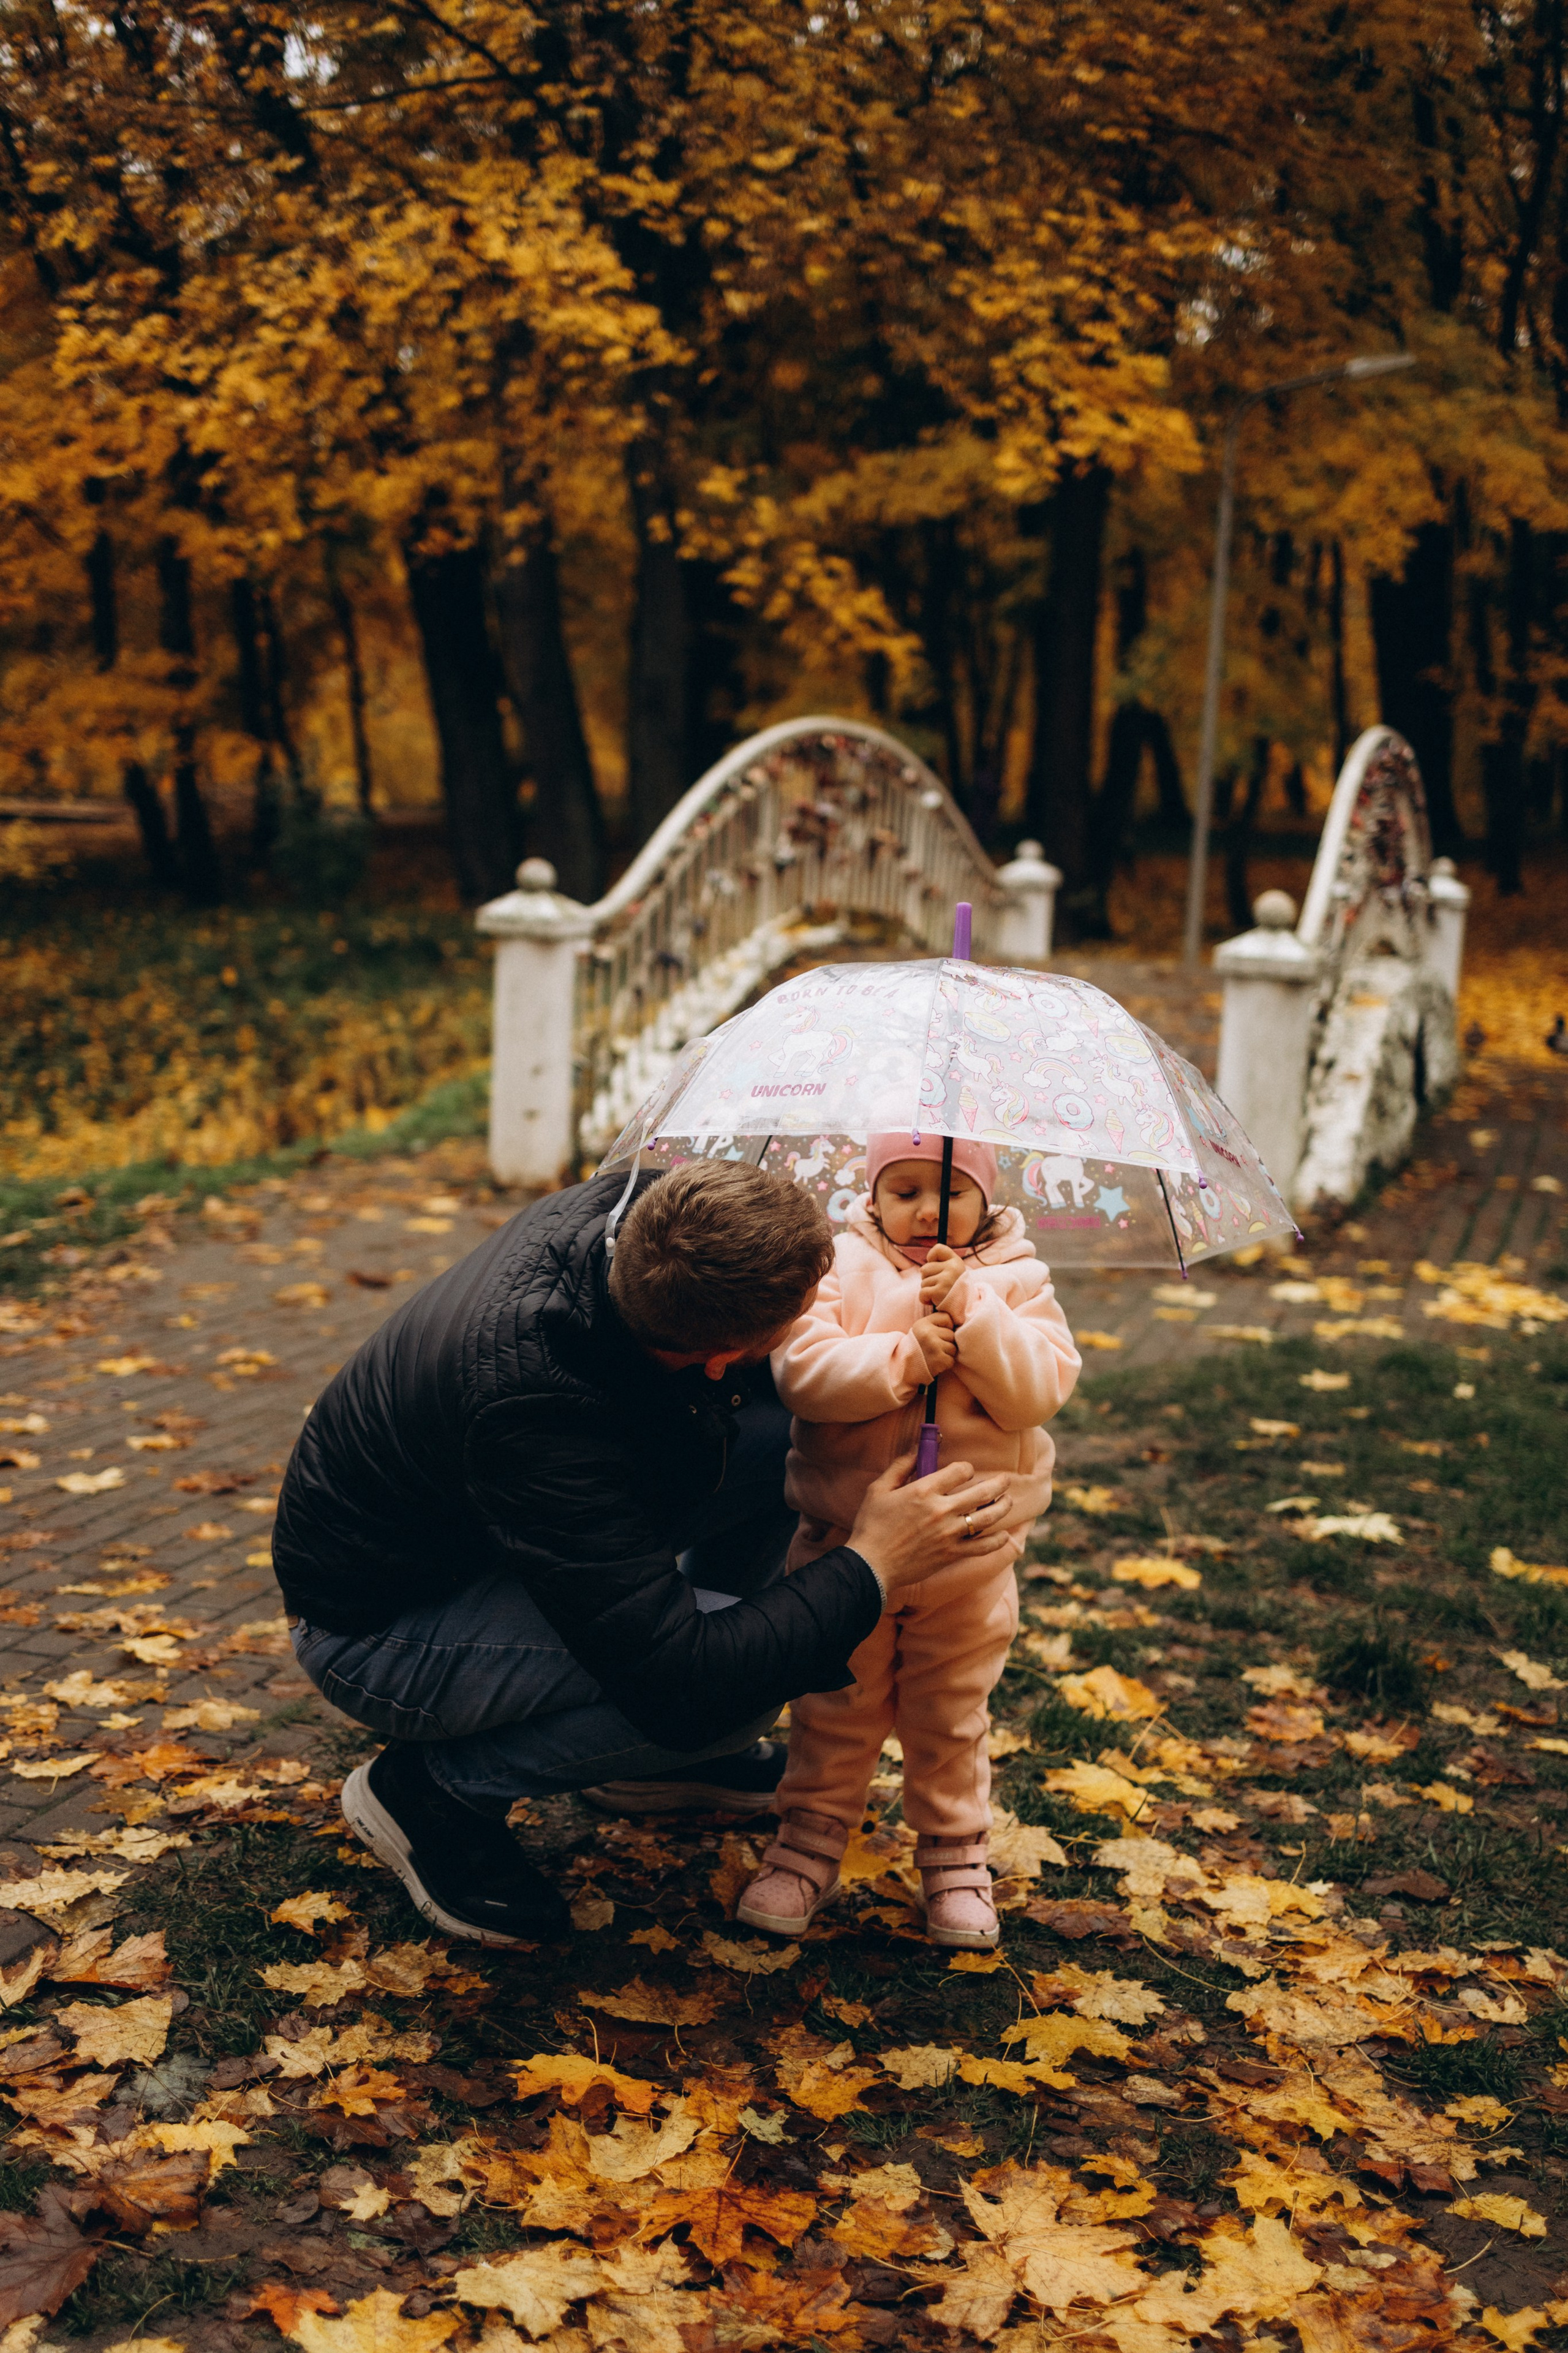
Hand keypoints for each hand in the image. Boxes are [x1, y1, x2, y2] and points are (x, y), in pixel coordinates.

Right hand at [847, 1454, 1012, 1594]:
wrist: (871, 1564)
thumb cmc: (871, 1525)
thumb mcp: (879, 1488)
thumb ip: (900, 1466)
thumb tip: (917, 1447)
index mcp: (924, 1490)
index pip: (960, 1470)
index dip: (966, 1468)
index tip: (965, 1471)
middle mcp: (941, 1510)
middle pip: (982, 1491)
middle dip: (999, 1483)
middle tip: (1006, 1480)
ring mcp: (949, 1533)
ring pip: (987, 1517)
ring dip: (1003, 1507)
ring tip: (1008, 1501)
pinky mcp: (951, 1554)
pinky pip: (982, 1547)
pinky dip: (997, 1541)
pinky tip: (1004, 1535)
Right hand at [912, 1312, 956, 1379]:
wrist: (904, 1368)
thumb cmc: (917, 1347)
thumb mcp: (922, 1329)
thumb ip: (938, 1322)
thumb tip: (960, 1321)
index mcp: (923, 1323)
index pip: (947, 1318)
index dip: (946, 1326)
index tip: (937, 1334)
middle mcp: (928, 1333)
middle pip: (951, 1334)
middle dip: (946, 1342)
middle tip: (934, 1348)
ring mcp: (934, 1347)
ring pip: (953, 1347)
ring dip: (947, 1353)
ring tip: (934, 1355)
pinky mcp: (939, 1360)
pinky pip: (952, 1360)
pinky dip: (946, 1363)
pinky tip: (935, 1363)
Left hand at [919, 1243, 964, 1313]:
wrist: (965, 1310)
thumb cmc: (956, 1290)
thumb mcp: (955, 1272)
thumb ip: (943, 1262)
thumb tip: (928, 1257)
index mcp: (956, 1261)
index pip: (938, 1248)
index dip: (932, 1258)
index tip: (936, 1267)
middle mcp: (952, 1268)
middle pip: (925, 1268)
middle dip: (928, 1279)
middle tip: (941, 1287)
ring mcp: (946, 1280)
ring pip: (923, 1282)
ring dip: (928, 1290)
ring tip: (940, 1294)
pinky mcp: (939, 1292)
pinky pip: (922, 1293)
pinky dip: (925, 1299)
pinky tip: (935, 1301)